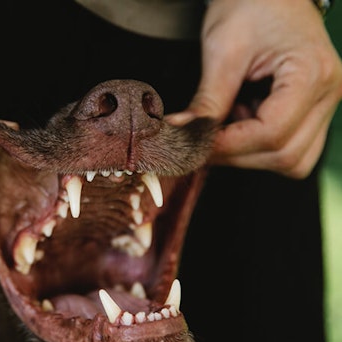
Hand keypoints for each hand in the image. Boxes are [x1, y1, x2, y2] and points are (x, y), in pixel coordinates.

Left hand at [169, 0, 341, 177]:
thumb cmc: (250, 5)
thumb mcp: (222, 50)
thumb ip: (207, 101)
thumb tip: (181, 135)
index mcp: (312, 73)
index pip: (272, 133)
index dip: (229, 146)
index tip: (194, 144)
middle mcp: (330, 94)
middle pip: (286, 155)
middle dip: (237, 155)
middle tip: (201, 142)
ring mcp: (327, 104)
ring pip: (293, 160)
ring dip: (250, 155)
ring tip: (224, 126)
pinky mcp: (315, 110)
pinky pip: (292, 147)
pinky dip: (260, 146)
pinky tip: (239, 122)